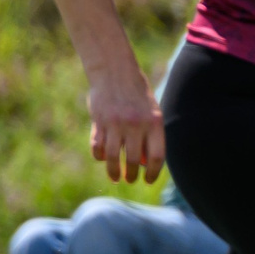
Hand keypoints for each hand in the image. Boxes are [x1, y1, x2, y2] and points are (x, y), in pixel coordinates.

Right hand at [85, 68, 164, 182]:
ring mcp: (116, 124)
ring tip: (116, 178)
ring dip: (114, 172)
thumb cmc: (138, 95)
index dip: (154, 173)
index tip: (148, 181)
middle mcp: (136, 125)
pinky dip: (99, 156)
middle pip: (134, 161)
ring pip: (113, 158)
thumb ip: (150, 136)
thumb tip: (147, 164)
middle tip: (130, 180)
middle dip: (132, 175)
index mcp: (154, 123)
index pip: (157, 156)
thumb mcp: (152, 112)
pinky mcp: (98, 122)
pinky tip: (103, 159)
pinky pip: (97, 147)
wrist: (116, 72)